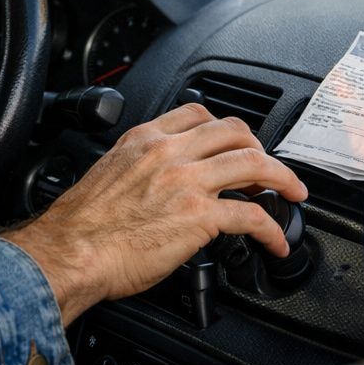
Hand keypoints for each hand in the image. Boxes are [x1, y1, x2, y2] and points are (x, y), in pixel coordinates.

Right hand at [2, 103, 307, 325]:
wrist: (71, 251)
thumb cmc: (82, 225)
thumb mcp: (110, 173)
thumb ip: (141, 167)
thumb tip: (159, 181)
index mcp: (145, 139)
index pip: (198, 113)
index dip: (226, 127)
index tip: (236, 142)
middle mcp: (170, 152)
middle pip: (235, 132)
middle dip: (261, 148)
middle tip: (270, 169)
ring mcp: (188, 182)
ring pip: (254, 163)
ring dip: (282, 179)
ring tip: (293, 194)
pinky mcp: (200, 217)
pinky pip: (252, 216)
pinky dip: (272, 229)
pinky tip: (275, 241)